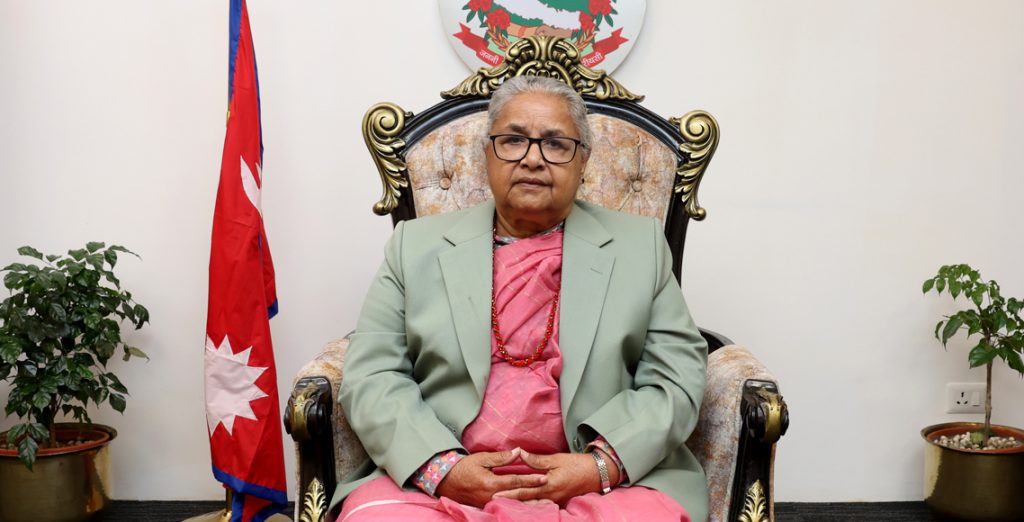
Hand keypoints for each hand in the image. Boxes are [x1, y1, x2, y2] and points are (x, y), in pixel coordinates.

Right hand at [435, 448, 547, 507]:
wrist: (445, 481)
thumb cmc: (463, 467)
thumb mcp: (482, 458)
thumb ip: (501, 458)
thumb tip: (518, 452)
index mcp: (491, 483)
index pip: (516, 482)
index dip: (531, 480)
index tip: (544, 477)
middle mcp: (491, 496)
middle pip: (517, 496)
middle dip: (533, 494)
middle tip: (549, 492)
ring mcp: (488, 503)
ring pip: (511, 503)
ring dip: (527, 502)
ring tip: (542, 500)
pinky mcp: (485, 506)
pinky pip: (503, 505)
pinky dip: (516, 505)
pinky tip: (525, 504)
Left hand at [492, 449, 618, 505]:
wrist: (597, 473)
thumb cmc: (577, 464)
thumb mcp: (557, 459)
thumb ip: (537, 460)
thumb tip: (520, 454)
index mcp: (548, 485)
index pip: (524, 490)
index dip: (509, 492)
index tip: (495, 493)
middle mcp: (550, 496)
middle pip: (526, 500)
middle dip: (510, 501)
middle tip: (494, 500)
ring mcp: (555, 500)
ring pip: (533, 504)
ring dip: (519, 504)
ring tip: (504, 503)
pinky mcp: (559, 500)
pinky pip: (542, 504)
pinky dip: (531, 504)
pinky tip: (524, 504)